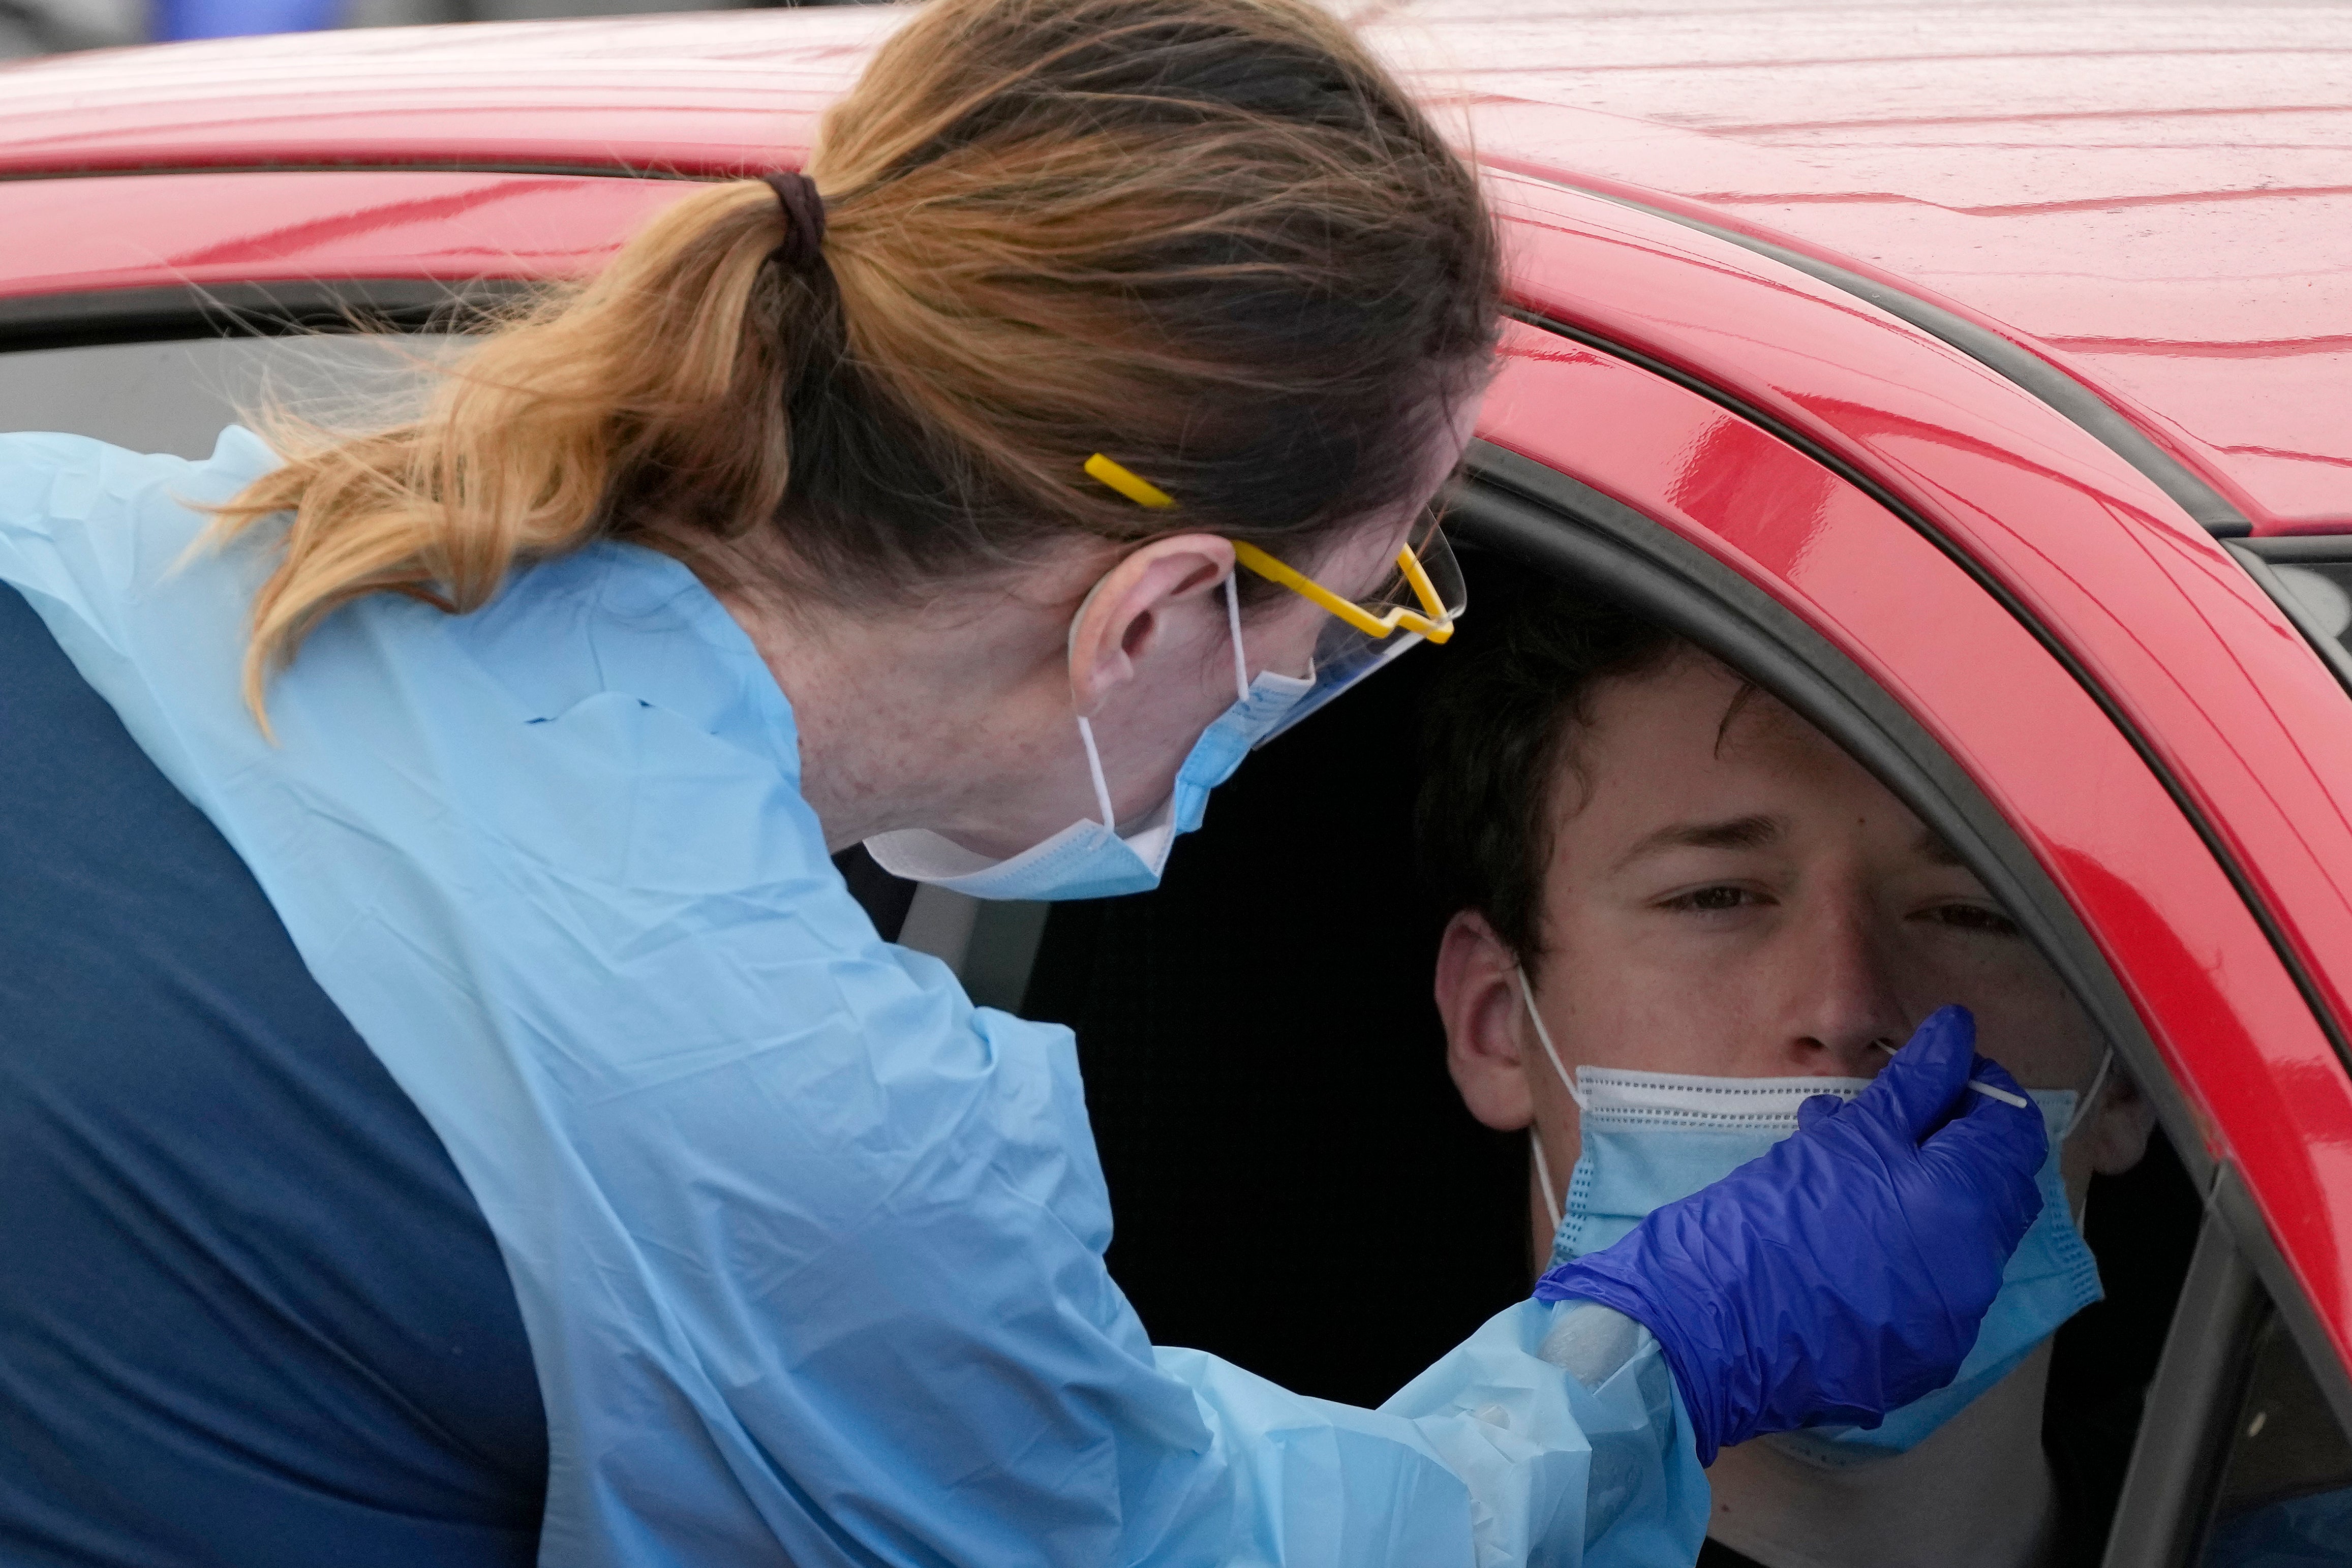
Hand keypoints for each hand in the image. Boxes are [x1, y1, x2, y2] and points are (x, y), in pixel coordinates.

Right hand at [1532, 1005, 2045, 1464]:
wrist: (1711, 1329)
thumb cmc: (1774, 1217)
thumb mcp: (1845, 1139)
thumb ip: (1912, 1086)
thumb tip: (1956, 1032)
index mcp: (1967, 1206)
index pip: (2012, 1132)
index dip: (1981, 1091)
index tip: (1936, 1072)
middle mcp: (1980, 1271)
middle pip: (2000, 1187)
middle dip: (1958, 1143)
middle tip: (1897, 1116)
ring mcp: (1953, 1321)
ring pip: (1964, 1235)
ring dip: (1927, 1193)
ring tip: (1854, 1171)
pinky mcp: (1919, 1354)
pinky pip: (1933, 1283)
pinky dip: (1907, 1247)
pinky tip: (1848, 1234)